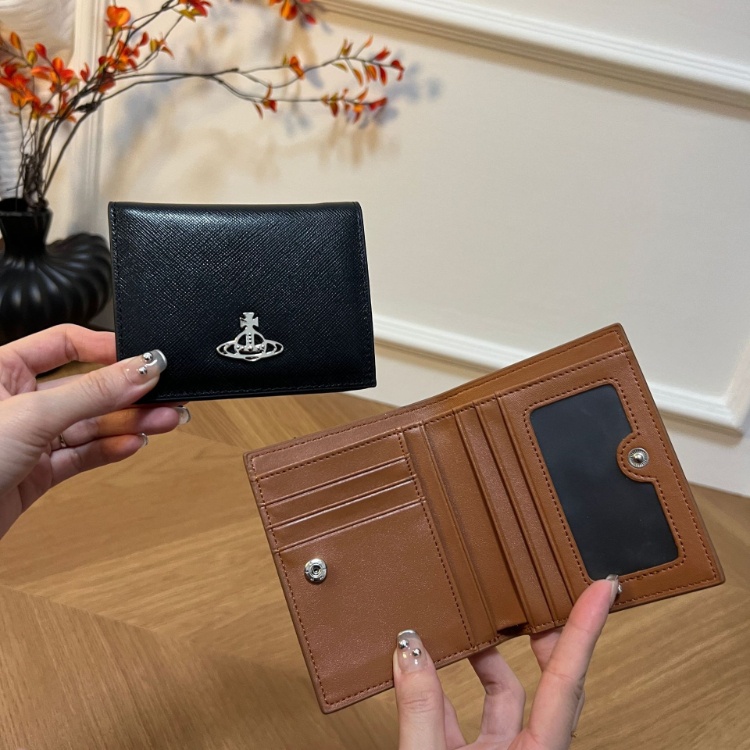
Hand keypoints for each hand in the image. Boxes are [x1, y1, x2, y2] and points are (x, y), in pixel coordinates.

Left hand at [0, 324, 188, 538]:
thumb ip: (92, 392)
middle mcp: (17, 400)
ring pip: (89, 424)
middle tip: (168, 396)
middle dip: (129, 394)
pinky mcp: (34, 473)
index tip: (146, 359)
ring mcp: (27, 438)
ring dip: (129, 423)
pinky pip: (81, 456)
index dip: (108, 349)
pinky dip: (109, 450)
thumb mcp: (31, 415)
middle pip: (87, 388)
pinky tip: (134, 444)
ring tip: (165, 421)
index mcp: (2, 369)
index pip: (66, 344)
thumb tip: (140, 370)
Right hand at [393, 577, 618, 749]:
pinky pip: (468, 718)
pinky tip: (424, 669)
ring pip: (505, 698)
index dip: (585, 630)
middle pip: (551, 684)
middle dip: (545, 638)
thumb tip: (410, 651)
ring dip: (485, 660)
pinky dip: (446, 691)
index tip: (601, 589)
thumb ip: (420, 709)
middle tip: (541, 598)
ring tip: (468, 627)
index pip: (565, 682)